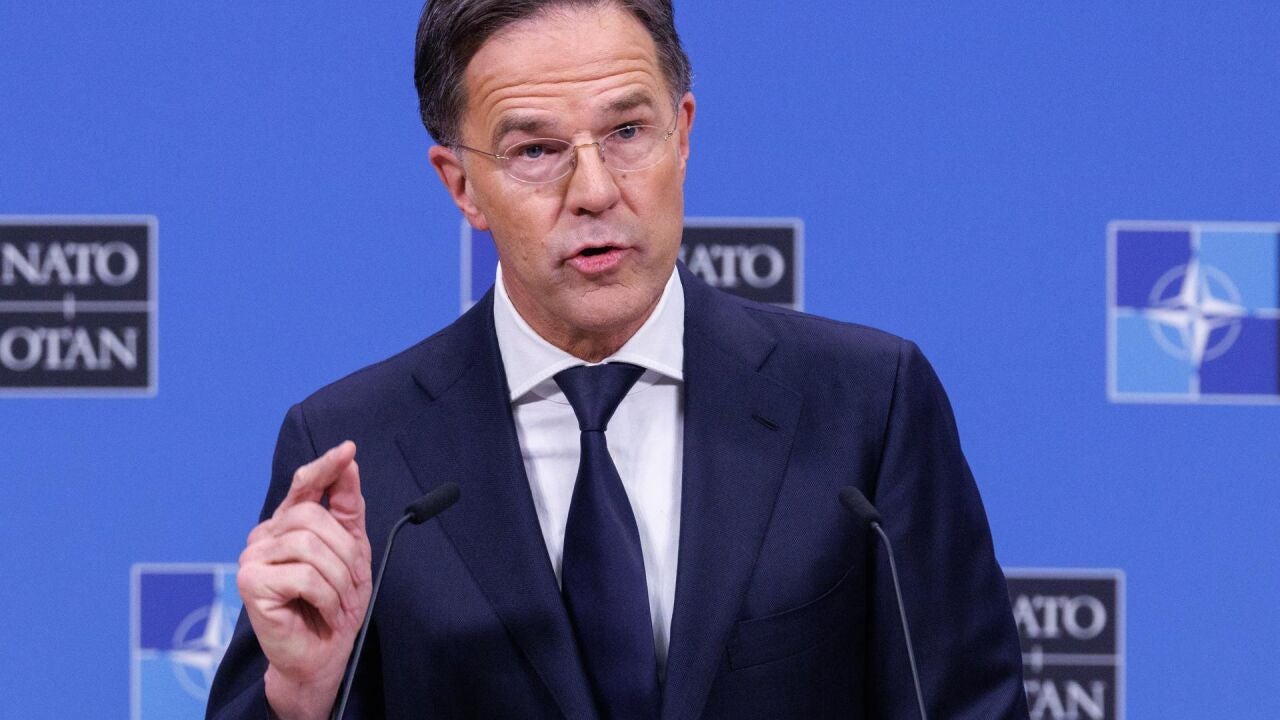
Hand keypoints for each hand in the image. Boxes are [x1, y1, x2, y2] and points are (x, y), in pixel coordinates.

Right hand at [236, 441, 371, 719]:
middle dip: (345, 554)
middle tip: (351, 586)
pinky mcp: (251, 583)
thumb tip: (348, 461)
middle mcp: (265, 535)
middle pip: (314, 518)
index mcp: (288, 524)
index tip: (347, 450)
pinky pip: (303, 576)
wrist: (322, 654)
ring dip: (338, 580)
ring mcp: (253, 557)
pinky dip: (325, 597)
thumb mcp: (352, 551)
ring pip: (310, 547)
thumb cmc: (334, 603)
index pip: (304, 484)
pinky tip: (323, 612)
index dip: (325, 466)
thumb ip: (347, 508)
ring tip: (338, 603)